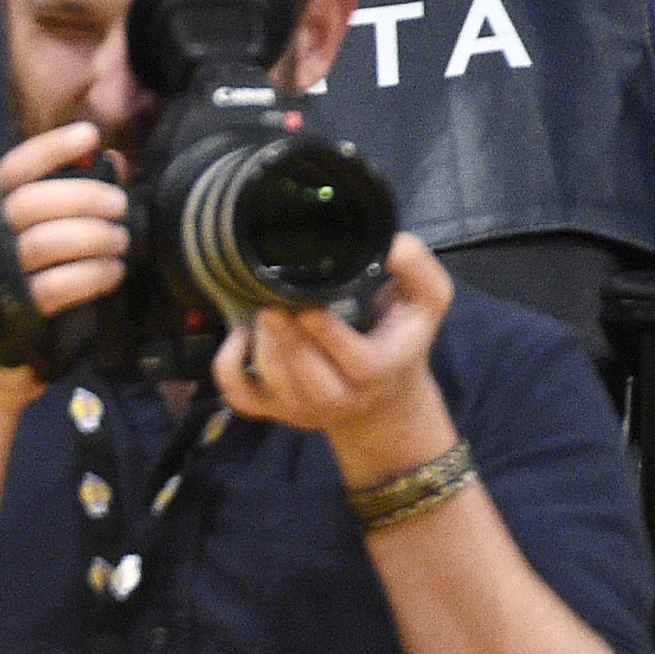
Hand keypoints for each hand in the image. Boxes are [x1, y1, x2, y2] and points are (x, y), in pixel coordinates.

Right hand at [0, 123, 133, 409]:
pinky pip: (56, 286)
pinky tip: (112, 272)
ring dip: (93, 237)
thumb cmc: (23, 292)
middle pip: (31, 203)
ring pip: (44, 242)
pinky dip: (92, 275)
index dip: (49, 149)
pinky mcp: (15, 312)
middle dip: (83, 198)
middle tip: (119, 206)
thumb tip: (111, 160)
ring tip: (121, 242)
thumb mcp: (41, 239)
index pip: (13, 170)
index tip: (88, 135)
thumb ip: (71, 199)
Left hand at [214, 232, 456, 481]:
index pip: (355, 361)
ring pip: (270, 379)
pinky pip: (237, 394)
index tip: (309, 307)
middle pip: (303, 371)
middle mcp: (339, 397)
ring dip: (262, 341)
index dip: (328, 334)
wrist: (384, 401)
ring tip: (267, 313)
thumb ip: (417, 270)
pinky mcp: (272, 411)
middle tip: (274, 304)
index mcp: (378, 371)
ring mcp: (301, 408)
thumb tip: (392, 243)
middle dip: (285, 335)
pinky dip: (228, 363)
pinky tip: (241, 335)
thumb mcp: (426, 304)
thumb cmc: (401, 340)